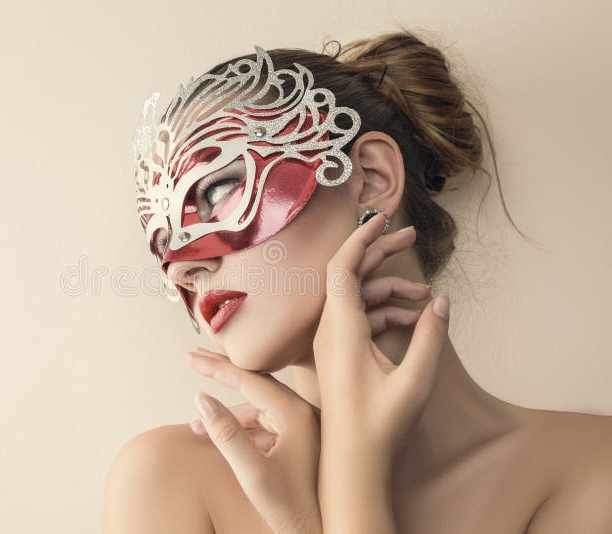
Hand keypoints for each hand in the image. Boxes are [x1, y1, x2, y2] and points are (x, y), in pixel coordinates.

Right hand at [186, 348, 322, 533]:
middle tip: (192, 360)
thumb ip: (226, 434)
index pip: (250, 380)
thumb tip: (201, 399)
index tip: (191, 358)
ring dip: (227, 412)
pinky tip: (220, 436)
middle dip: (221, 376)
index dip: (217, 368)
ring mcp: (303, 426)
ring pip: (258, 406)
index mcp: (297, 415)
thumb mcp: (252, 473)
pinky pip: (265, 422)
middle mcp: (303, 413)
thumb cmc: (291, 509)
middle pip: (255, 384)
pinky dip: (241, 426)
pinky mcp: (300, 439)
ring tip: (196, 426)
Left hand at [314, 214, 449, 459]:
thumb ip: (430, 337)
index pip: (341, 269)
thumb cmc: (379, 426)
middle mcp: (331, 330)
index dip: (359, 238)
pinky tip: (413, 318)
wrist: (352, 461)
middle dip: (379, 252)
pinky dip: (385, 312)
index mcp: (341, 330)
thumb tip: (442, 302)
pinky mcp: (340, 352)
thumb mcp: (415, 381)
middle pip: (349, 275)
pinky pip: (360, 318)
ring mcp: (333, 341)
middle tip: (410, 235)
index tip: (381, 217)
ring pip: (357, 297)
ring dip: (389, 288)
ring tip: (425, 294)